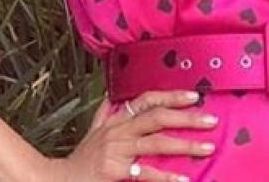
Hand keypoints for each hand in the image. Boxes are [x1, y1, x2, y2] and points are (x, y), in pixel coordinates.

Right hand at [46, 88, 217, 181]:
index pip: (146, 100)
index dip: (171, 96)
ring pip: (155, 142)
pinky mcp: (114, 171)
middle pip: (157, 117)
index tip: (194, 96)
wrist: (58, 179)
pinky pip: (144, 173)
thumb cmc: (80, 159)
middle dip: (186, 118)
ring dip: (184, 145)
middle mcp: (118, 131)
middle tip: (211, 120)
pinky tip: (182, 179)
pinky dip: (165, 176)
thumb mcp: (92, 131)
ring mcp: (117, 150)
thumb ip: (105, 113)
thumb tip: (111, 96)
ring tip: (206, 148)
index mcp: (116, 120)